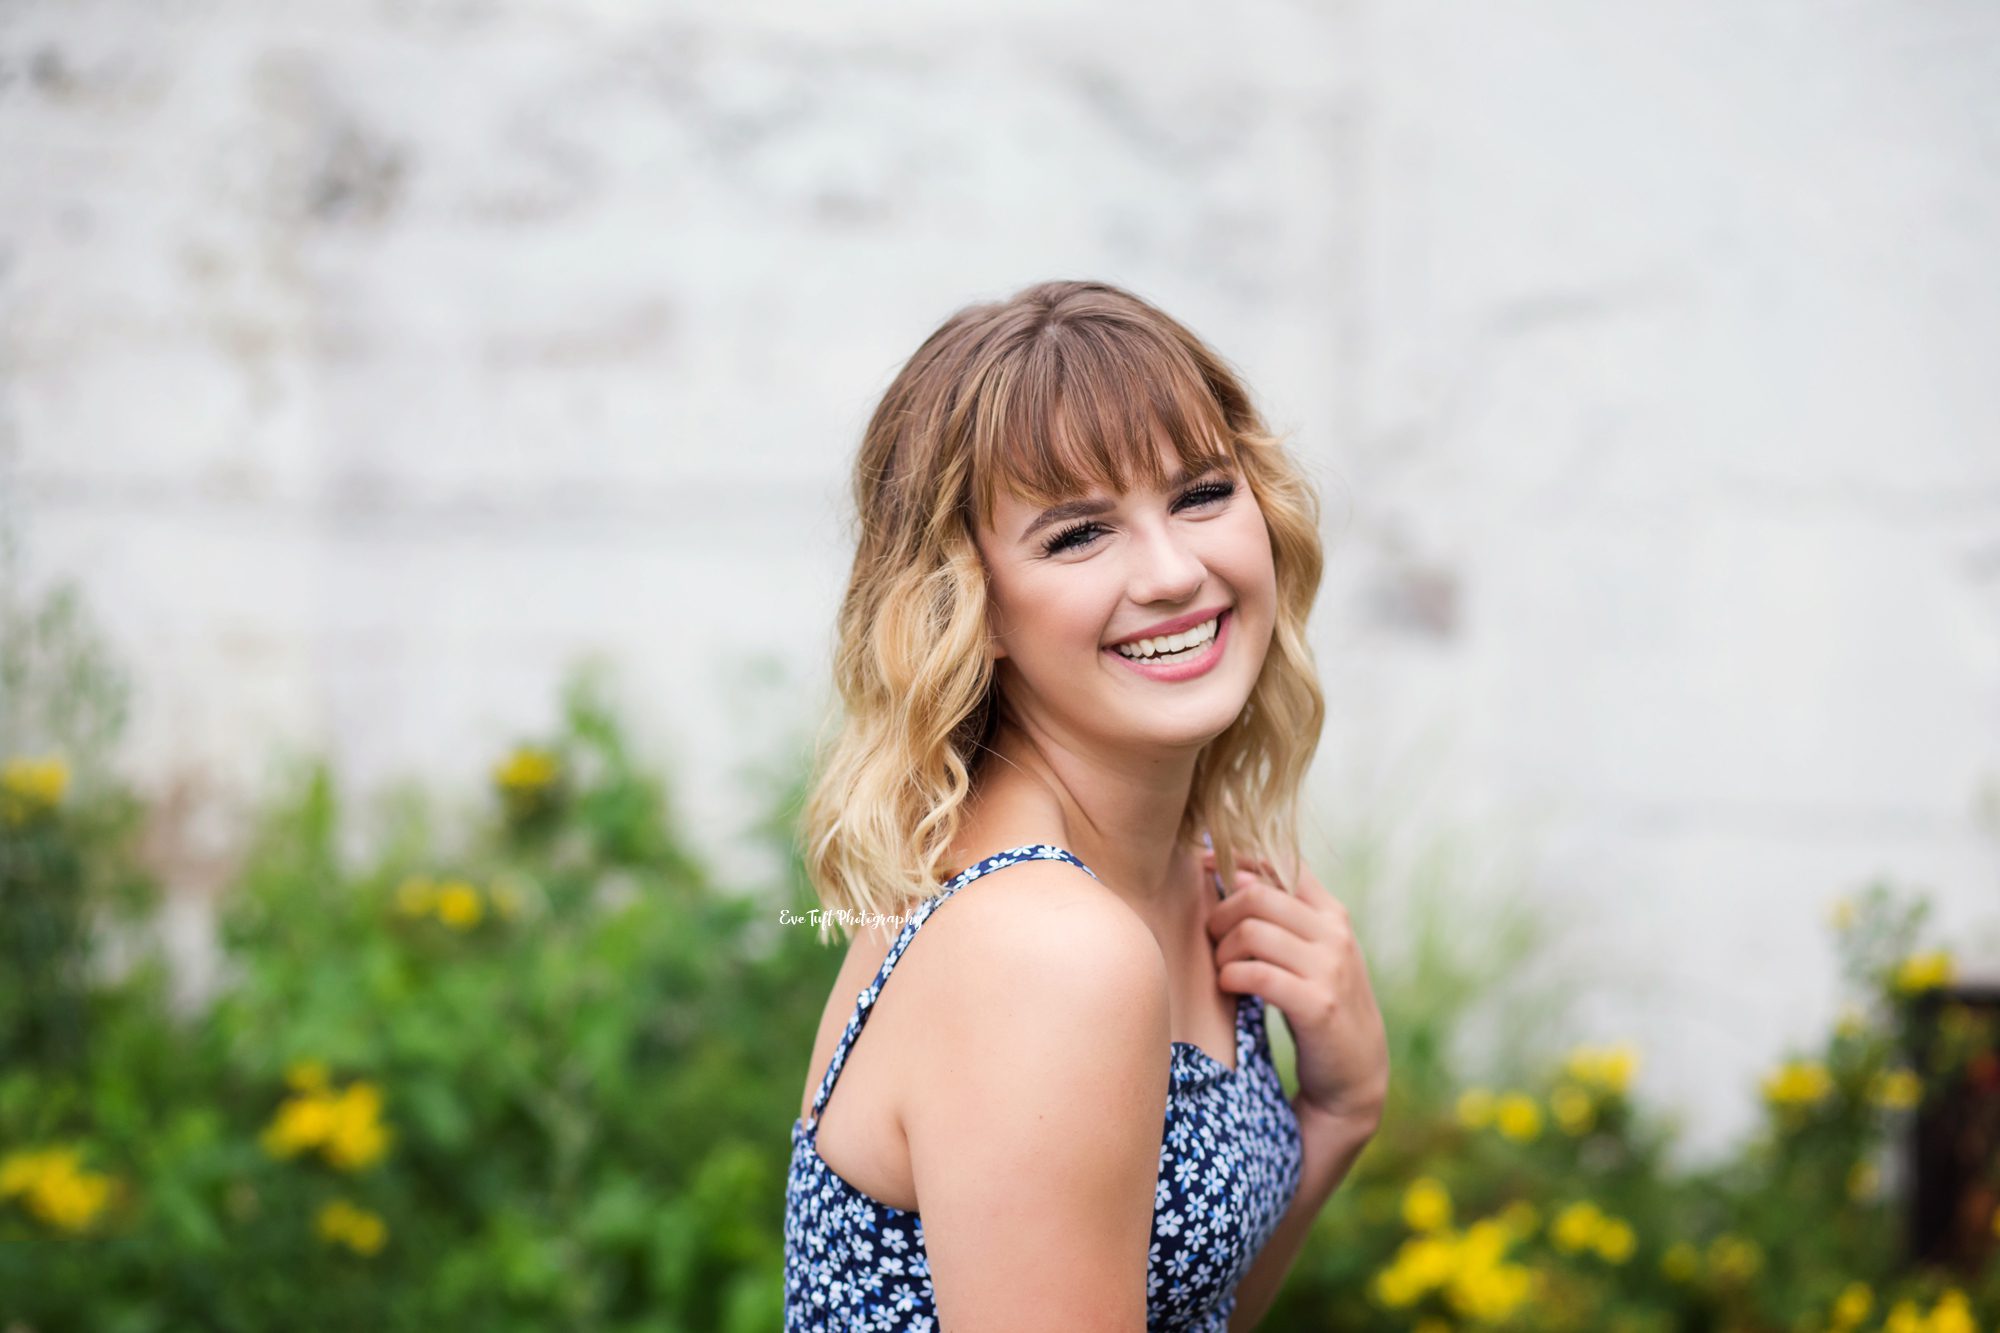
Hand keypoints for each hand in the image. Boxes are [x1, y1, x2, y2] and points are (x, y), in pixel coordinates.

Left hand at [1202, 846, 1388, 1132]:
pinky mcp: (1317, 1005)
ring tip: (1223, 969)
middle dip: (1220, 914)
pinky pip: (1257, 974)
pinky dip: (1231, 977)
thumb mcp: (1313, 952)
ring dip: (1223, 951)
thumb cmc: (1320, 1003)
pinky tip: (1229, 987)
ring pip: (1251, 932)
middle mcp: (1335, 934)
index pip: (1282, 864)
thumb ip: (1285, 916)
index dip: (1237, 860)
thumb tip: (1233, 871)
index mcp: (1332, 913)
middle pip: (1256, 895)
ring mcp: (1329, 969)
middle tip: (1213, 939)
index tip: (1205, 866)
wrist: (1355, 1071)